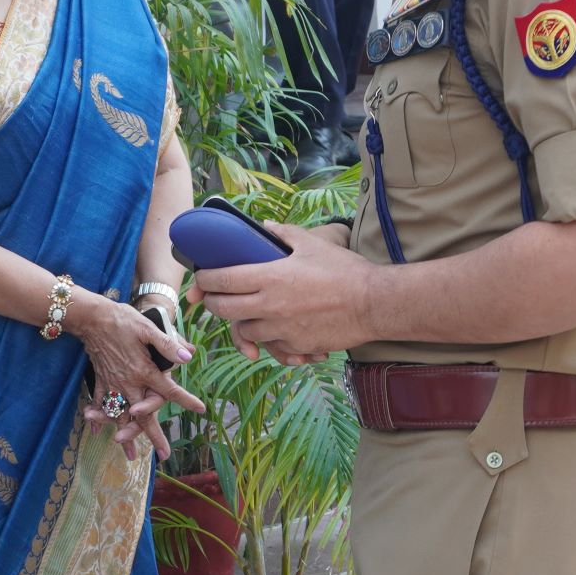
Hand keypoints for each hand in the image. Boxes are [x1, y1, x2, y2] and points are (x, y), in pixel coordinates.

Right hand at [70, 293, 201, 461]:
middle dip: (154, 436)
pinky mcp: (101, 379)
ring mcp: (113, 383)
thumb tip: (188, 357)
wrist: (92, 317)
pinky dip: (100, 418)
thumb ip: (168, 344)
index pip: (169, 390)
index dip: (186, 400)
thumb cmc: (123, 320)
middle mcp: (128, 382)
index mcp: (144, 371)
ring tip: (130, 455)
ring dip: (126, 435)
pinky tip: (97, 432)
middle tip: (164, 455)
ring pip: (121, 415)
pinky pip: (101, 403)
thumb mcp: (148, 328)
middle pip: (143, 415)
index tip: (201, 409)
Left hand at [187, 221, 374, 360]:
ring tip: (247, 311)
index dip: (205, 279)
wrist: (373, 304)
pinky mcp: (296, 347)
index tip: (202, 277)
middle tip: (214, 296)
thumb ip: (281, 234)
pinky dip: (267, 340)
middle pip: (224, 310)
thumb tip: (261, 227)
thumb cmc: (344, 271)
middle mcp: (271, 306)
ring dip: (241, 322)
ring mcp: (282, 330)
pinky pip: (271, 347)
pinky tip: (273, 329)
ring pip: (245, 331)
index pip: (223, 280)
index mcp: (271, 277)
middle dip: (213, 303)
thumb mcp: (311, 243)